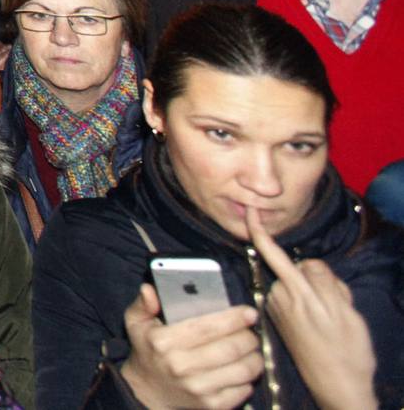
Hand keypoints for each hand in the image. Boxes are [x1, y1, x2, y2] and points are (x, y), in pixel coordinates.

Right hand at [118, 283, 262, 409]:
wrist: (148, 391)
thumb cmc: (148, 351)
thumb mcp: (137, 323)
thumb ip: (143, 304)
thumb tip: (149, 290)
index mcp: (163, 342)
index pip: (208, 327)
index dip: (234, 318)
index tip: (249, 312)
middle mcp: (180, 366)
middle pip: (232, 347)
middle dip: (249, 336)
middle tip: (250, 331)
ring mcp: (197, 388)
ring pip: (244, 369)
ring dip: (254, 356)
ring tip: (251, 349)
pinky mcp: (212, 405)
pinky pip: (244, 389)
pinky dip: (250, 378)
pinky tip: (242, 368)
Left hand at [248, 207, 376, 409]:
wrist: (337, 384)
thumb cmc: (346, 350)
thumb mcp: (345, 310)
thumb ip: (325, 281)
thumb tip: (308, 265)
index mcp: (297, 293)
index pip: (274, 254)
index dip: (260, 231)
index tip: (249, 212)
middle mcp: (281, 298)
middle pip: (301, 268)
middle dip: (320, 279)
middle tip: (337, 307)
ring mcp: (279, 308)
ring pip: (300, 284)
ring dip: (316, 294)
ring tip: (330, 320)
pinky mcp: (280, 318)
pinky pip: (297, 298)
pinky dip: (311, 305)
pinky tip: (322, 325)